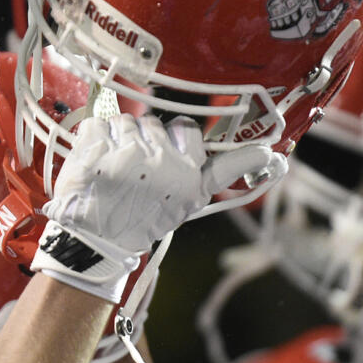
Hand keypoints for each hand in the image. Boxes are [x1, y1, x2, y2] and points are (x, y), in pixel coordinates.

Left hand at [31, 113, 281, 301]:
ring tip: (114, 168)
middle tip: (135, 170)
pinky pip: (98, 122)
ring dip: (118, 139)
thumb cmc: (144, 219)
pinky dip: (95, 138)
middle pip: (154, 122)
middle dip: (143, 141)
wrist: (95, 241)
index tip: (167, 155)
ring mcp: (123, 154)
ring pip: (126, 120)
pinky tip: (97, 161)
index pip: (187, 130)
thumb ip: (224, 171)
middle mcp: (159, 163)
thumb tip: (269, 154)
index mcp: (186, 175)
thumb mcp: (190, 201)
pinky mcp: (93, 149)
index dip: (174, 140)